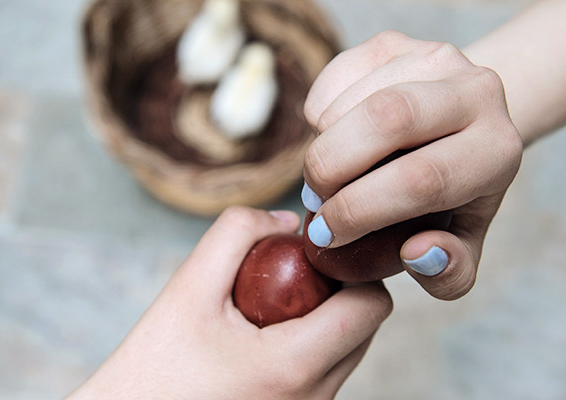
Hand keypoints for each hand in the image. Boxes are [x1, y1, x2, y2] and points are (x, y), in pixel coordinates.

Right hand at [66, 207, 391, 399]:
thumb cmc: (153, 368)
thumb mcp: (187, 288)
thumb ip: (237, 234)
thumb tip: (286, 220)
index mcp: (294, 366)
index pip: (371, 306)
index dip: (352, 268)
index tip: (313, 253)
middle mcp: (314, 399)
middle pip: (364, 326)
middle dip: (335, 289)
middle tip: (284, 274)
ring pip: (348, 349)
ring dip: (321, 316)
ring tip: (266, 307)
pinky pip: (326, 371)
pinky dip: (308, 344)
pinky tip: (261, 336)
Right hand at [302, 31, 522, 299]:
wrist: (460, 128)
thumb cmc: (454, 193)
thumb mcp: (461, 239)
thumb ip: (448, 271)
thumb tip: (417, 252)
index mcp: (496, 152)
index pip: (422, 179)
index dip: (360, 210)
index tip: (326, 234)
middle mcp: (477, 93)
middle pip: (388, 119)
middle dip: (330, 166)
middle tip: (313, 197)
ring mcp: (436, 59)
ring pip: (356, 98)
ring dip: (321, 142)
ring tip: (325, 172)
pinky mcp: (398, 42)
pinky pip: (338, 73)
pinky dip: (318, 112)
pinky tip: (332, 136)